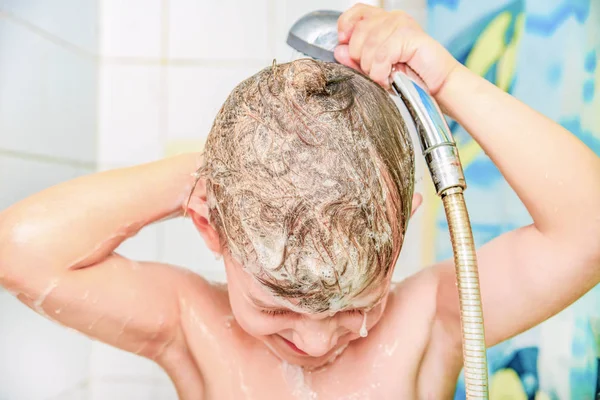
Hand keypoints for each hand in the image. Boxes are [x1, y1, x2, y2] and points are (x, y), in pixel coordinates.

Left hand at [335, 3, 458, 93]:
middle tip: (374, 72)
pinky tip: (389, 78)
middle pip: (358, 32)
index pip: (356, 12)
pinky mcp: (410, 35)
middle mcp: (393, 19)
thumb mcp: (375, 70)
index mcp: (383, 22)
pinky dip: (381, 72)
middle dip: (360, 58)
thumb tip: (339, 49)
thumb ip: (356, 60)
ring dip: (372, 69)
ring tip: (384, 77)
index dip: (346, 26)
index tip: (344, 43)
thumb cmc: (409, 79)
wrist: (437, 87)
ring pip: (368, 45)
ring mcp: (402, 24)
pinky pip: (382, 54)